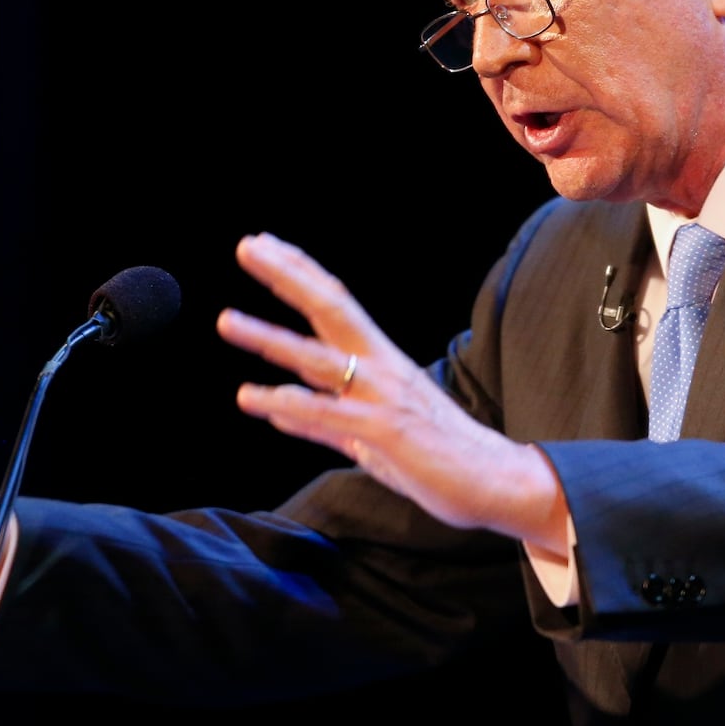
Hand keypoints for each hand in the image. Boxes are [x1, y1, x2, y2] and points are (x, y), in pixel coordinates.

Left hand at [216, 232, 569, 553]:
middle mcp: (381, 367)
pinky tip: (251, 397)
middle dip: (287, 275)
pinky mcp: (385, 431)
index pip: (336, 303)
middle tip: (248, 245)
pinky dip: (286, 403)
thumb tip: (279, 412)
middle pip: (330, 307)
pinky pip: (327, 414)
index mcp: (381, 360)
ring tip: (227, 320)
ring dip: (270, 336)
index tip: (264, 244)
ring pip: (318, 358)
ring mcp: (383, 396)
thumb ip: (323, 421)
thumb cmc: (438, 457)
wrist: (497, 481)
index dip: (299, 271)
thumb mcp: (370, 434)